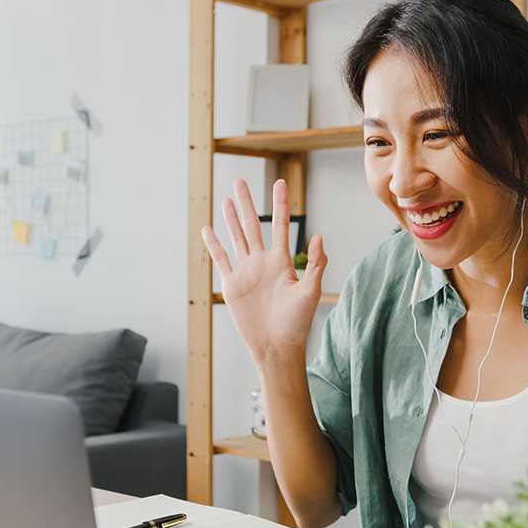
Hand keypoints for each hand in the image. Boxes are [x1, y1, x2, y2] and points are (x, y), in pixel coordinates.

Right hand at [202, 179, 327, 364]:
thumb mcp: (311, 291)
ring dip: (230, 219)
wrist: (277, 346)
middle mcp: (262, 262)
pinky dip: (214, 245)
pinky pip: (221, 260)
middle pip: (252, 225)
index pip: (280, 225)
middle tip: (240, 181)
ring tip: (225, 198)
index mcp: (282, 262)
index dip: (280, 204)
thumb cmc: (297, 322)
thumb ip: (316, 264)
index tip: (280, 182)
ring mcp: (246, 272)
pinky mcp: (232, 285)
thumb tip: (319, 235)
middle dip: (246, 203)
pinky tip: (208, 229)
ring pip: (236, 238)